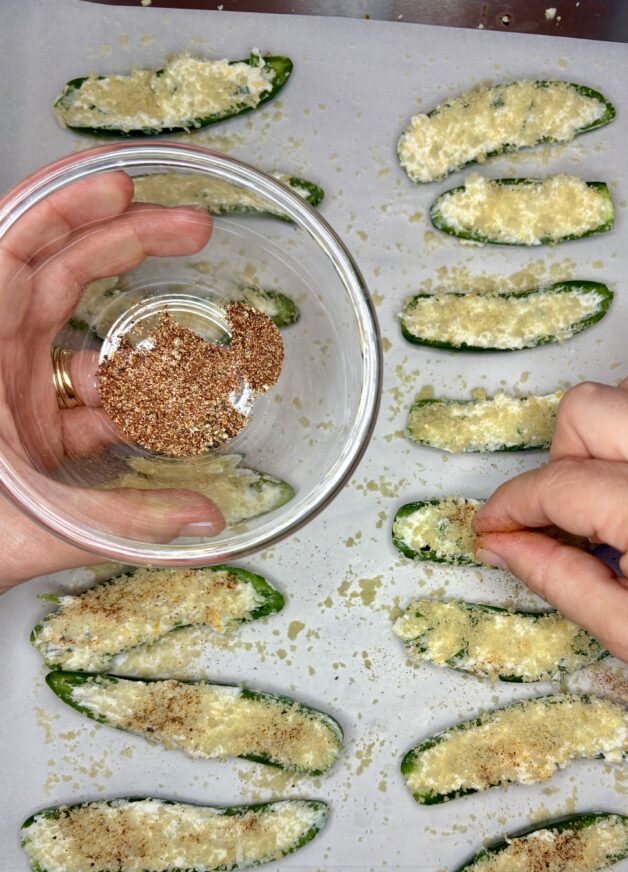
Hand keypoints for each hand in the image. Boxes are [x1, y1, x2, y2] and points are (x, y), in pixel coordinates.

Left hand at [0, 160, 225, 589]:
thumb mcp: (33, 525)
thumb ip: (123, 523)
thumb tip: (203, 520)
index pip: (10, 252)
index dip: (64, 208)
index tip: (122, 186)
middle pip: (58, 277)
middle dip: (127, 245)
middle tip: (192, 228)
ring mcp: (11, 396)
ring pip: (80, 342)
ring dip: (138, 352)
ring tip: (195, 369)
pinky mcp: (30, 430)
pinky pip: (87, 402)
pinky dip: (126, 409)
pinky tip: (160, 422)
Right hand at [473, 348, 627, 751]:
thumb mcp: (626, 632)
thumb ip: (552, 575)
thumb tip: (503, 543)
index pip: (556, 485)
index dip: (509, 507)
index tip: (494, 526)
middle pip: (589, 409)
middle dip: (557, 463)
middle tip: (563, 517)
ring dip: (617, 419)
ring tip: (615, 476)